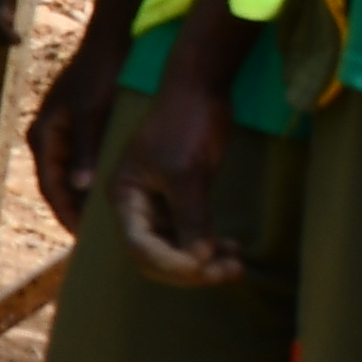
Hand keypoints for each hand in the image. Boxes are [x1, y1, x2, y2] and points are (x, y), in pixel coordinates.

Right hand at [24, 36, 115, 233]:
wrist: (110, 37)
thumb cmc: (101, 74)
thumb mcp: (93, 113)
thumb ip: (84, 150)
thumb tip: (80, 188)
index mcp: (42, 136)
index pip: (50, 187)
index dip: (66, 213)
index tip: (83, 237)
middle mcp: (44, 136)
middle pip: (56, 184)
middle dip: (72, 209)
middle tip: (94, 236)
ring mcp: (59, 130)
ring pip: (67, 173)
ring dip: (80, 195)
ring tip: (102, 218)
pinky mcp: (75, 124)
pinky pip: (77, 160)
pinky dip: (89, 177)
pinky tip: (108, 187)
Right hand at [111, 62, 244, 286]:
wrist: (199, 89)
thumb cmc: (185, 125)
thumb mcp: (187, 172)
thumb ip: (191, 217)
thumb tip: (200, 260)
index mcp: (125, 198)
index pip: (140, 246)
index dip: (170, 263)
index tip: (205, 267)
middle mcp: (137, 207)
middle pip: (154, 256)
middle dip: (190, 270)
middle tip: (229, 272)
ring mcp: (158, 205)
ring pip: (175, 250)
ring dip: (204, 263)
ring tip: (237, 265)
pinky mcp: (180, 200)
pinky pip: (190, 236)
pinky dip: (210, 247)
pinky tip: (234, 249)